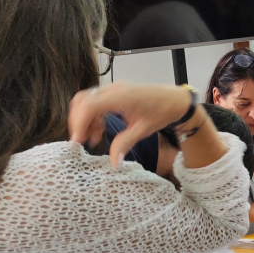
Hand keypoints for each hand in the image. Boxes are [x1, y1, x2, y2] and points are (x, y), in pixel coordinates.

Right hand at [68, 82, 196, 167]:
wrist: (175, 100)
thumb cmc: (162, 112)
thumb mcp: (143, 130)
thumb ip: (125, 144)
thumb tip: (113, 163)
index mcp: (121, 96)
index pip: (89, 106)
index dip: (79, 123)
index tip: (77, 141)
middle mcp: (114, 89)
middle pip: (83, 101)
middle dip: (78, 121)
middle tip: (81, 141)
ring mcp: (113, 89)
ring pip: (87, 101)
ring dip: (85, 119)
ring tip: (92, 138)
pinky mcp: (114, 92)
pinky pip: (96, 101)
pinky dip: (93, 116)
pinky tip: (98, 131)